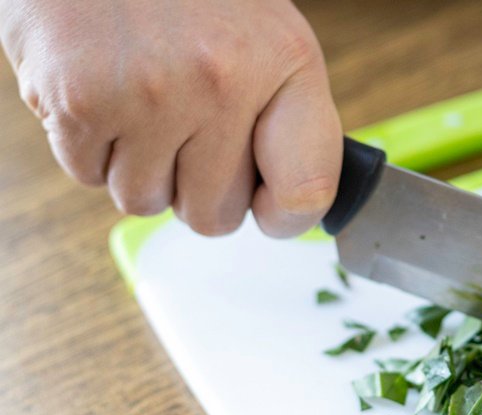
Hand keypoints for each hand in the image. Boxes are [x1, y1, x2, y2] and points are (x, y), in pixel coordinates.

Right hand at [0, 0, 341, 236]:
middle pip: (216, 217)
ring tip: (138, 101)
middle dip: (197, 188)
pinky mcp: (80, 100)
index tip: (267, 206)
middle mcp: (223, 82)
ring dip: (138, 168)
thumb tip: (288, 209)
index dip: (285, 218)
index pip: (307, 192)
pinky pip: (88, 176)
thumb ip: (287, 118)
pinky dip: (89, 146)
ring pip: (146, 202)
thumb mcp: (265, 35)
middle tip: (183, 130)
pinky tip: (100, 90)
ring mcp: (150, 94)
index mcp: (285, 62)